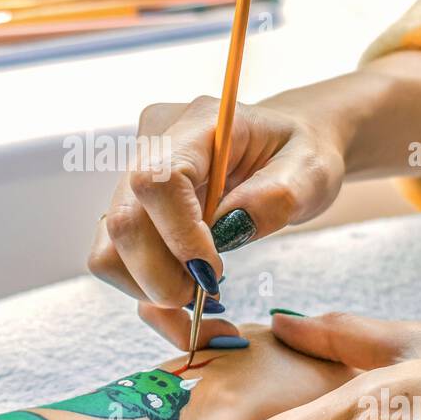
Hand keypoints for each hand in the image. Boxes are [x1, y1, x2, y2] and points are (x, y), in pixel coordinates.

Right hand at [89, 91, 346, 349]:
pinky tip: (185, 291)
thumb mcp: (312, 170)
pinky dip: (145, 289)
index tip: (213, 272)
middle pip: (124, 220)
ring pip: (109, 247)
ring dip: (148, 288)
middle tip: (205, 297)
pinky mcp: (130, 204)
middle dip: (159, 276)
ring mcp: (133, 173)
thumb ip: (279, 196)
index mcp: (199, 123)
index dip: (177, 235)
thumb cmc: (299, 152)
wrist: (283, 147)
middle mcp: (154, 142)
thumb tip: (230, 228)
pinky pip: (116, 257)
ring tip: (198, 296)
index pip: (158, 179)